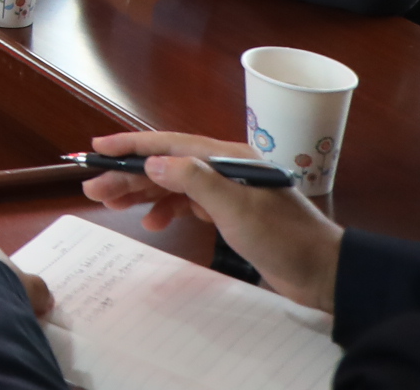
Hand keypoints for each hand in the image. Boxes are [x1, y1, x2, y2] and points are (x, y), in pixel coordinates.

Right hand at [74, 131, 340, 310]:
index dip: (132, 145)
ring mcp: (229, 192)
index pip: (170, 145)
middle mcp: (225, 170)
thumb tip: (154, 162)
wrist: (326, 274)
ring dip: (142, 192)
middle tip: (94, 187)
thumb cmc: (286, 239)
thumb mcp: (238, 209)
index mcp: (228, 158)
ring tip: (111, 203)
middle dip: (129, 174)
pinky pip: (188, 204)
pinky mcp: (232, 215)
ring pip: (174, 184)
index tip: (98, 148)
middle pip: (167, 164)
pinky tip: (152, 222)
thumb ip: (195, 181)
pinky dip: (167, 210)